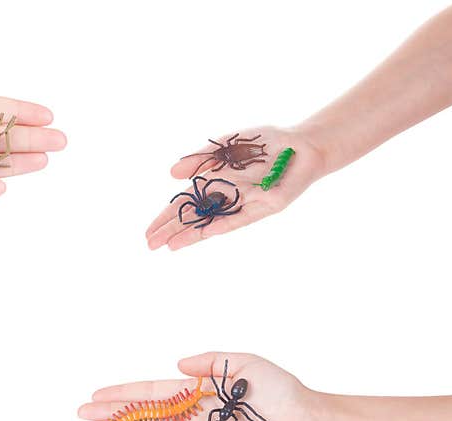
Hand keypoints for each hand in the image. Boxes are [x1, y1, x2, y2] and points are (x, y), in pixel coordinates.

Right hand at [78, 352, 312, 420]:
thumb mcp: (241, 362)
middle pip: (144, 413)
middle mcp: (193, 415)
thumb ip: (208, 363)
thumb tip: (176, 365)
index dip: (125, 392)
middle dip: (113, 413)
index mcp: (198, 391)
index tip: (98, 393)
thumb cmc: (277, 389)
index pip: (152, 391)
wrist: (301, 420)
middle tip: (82, 414)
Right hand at [146, 126, 324, 250]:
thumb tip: (172, 173)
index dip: (166, 218)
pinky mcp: (268, 206)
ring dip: (191, 234)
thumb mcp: (227, 147)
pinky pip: (243, 217)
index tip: (148, 232)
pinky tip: (207, 232)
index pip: (185, 204)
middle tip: (150, 244)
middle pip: (194, 217)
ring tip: (170, 246)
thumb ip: (201, 159)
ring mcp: (247, 205)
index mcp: (217, 186)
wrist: (302, 144)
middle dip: (171, 230)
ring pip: (213, 222)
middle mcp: (229, 200)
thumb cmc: (267, 144)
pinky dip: (224, 223)